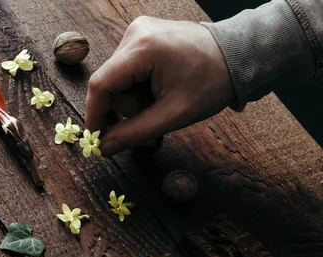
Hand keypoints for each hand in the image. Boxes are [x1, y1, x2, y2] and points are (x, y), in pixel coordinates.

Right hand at [85, 16, 234, 155]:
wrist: (238, 56)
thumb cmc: (211, 82)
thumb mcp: (172, 115)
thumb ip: (134, 133)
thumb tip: (103, 148)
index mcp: (142, 48)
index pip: (100, 84)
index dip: (95, 115)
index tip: (98, 139)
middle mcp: (134, 33)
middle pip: (110, 84)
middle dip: (129, 107)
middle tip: (156, 113)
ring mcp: (137, 31)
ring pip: (118, 79)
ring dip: (135, 97)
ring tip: (162, 98)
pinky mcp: (142, 35)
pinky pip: (126, 69)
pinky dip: (138, 86)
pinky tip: (159, 87)